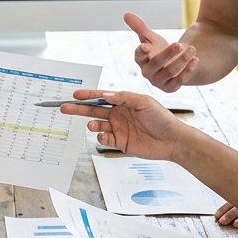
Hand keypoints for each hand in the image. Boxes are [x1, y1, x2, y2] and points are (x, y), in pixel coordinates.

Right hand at [60, 90, 183, 160]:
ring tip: (92, 125)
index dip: (88, 95)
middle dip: (79, 109)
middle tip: (65, 107)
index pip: (101, 97)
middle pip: (93, 110)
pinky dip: (101, 138)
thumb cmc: (161, 118)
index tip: (75, 95)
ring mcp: (118, 129)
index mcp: (123, 102)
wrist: (172, 140)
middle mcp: (118, 114)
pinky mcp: (120, 143)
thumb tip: (106, 95)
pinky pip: (105, 139)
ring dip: (92, 124)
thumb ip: (125, 98)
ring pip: (97, 125)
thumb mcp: (144, 103)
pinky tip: (105, 136)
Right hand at [125, 12, 199, 92]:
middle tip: (179, 44)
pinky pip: (179, 81)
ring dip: (181, 60)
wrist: (172, 63)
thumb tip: (126, 14)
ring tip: (192, 49)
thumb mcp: (150, 37)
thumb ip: (139, 27)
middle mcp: (147, 72)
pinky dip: (188, 71)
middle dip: (168, 54)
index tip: (146, 45)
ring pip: (170, 72)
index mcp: (140, 59)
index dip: (142, 51)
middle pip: (156, 63)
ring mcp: (159, 81)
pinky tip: (195, 60)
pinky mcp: (170, 88)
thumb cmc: (158, 49)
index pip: (139, 56)